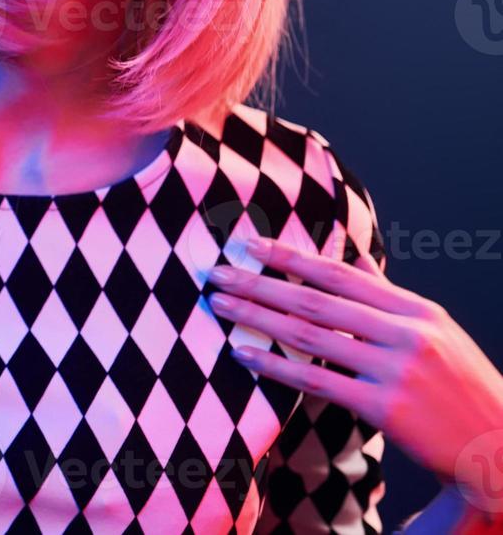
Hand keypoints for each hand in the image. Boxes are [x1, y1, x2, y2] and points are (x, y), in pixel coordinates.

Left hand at [206, 235, 502, 515]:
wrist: (502, 446)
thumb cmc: (462, 387)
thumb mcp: (436, 331)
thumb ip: (389, 294)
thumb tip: (355, 255)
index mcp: (417, 310)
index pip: (341, 273)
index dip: (291, 257)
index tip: (249, 244)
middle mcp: (406, 334)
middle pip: (316, 299)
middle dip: (260, 283)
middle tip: (217, 272)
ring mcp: (396, 370)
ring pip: (310, 335)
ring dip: (257, 318)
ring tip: (219, 305)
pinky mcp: (385, 408)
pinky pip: (317, 381)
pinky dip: (275, 365)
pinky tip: (244, 355)